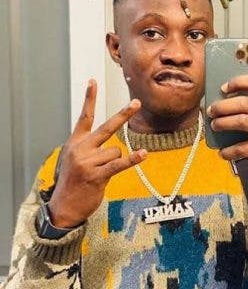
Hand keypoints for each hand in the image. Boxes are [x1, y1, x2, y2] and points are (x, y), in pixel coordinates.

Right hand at [48, 79, 145, 227]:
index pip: (84, 116)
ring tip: (101, 172)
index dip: (89, 99)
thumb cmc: (72, 182)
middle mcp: (81, 149)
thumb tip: (112, 144)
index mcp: (75, 142)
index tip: (93, 81)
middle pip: (107, 127)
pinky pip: (119, 165)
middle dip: (123, 115)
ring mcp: (88, 162)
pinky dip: (132, 160)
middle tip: (137, 103)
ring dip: (114, 162)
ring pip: (116, 152)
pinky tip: (144, 154)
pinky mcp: (97, 176)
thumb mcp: (73, 159)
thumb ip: (88, 147)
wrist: (63, 206)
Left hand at [207, 75, 247, 174]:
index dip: (240, 82)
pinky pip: (243, 148)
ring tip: (215, 125)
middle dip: (223, 106)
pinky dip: (229, 151)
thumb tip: (234, 103)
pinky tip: (223, 152)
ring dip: (223, 123)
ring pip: (241, 122)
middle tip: (212, 109)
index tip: (225, 87)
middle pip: (244, 103)